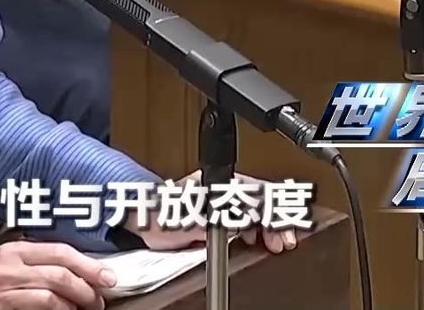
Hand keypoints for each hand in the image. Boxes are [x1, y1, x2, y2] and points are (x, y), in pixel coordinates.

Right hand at [0, 241, 115, 309]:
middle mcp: (14, 265)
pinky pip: (38, 308)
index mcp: (18, 248)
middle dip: (88, 287)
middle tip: (100, 298)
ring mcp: (8, 287)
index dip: (88, 264)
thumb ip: (35, 258)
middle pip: (61, 274)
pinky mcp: (4, 306)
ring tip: (87, 307)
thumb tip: (73, 267)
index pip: (61, 252)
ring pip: (52, 294)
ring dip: (76, 303)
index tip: (107, 275)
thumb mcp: (7, 255)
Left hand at [129, 171, 299, 254]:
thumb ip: (220, 217)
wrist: (141, 221)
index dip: (271, 211)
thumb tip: (244, 220)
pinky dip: (255, 230)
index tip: (280, 227)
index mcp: (217, 182)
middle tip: (282, 239)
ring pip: (253, 210)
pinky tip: (257, 240)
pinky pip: (243, 219)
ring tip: (273, 242)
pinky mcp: (215, 215)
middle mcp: (220, 189)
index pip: (255, 192)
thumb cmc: (160, 212)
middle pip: (258, 201)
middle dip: (274, 220)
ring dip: (267, 226)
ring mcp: (218, 201)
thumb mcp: (193, 216)